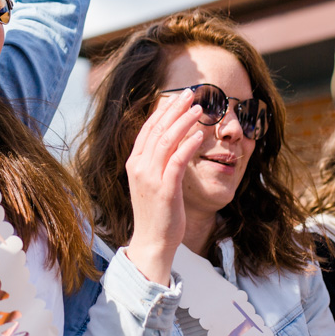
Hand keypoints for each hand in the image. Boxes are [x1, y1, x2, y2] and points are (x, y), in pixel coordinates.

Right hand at [123, 90, 203, 285]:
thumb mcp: (151, 181)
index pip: (148, 129)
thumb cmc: (156, 212)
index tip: (178, 98)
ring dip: (184, 122)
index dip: (163, 111)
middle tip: (192, 94)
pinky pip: (176, 161)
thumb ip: (157, 161)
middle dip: (175, 109)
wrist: (151, 241)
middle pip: (157, 129)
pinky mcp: (164, 189)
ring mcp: (150, 177)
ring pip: (167, 141)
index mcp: (134, 162)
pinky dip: (188, 145)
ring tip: (200, 110)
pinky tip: (199, 135)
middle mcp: (138, 166)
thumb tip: (172, 139)